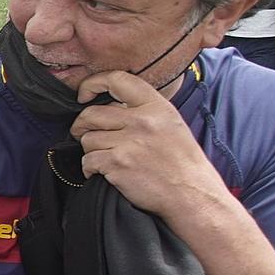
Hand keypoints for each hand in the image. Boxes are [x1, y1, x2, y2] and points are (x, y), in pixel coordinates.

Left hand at [70, 71, 227, 217]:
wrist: (192, 194)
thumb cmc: (182, 163)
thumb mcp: (170, 124)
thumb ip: (143, 111)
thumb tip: (110, 105)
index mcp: (156, 107)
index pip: (117, 79)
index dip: (93, 83)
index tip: (83, 94)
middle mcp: (142, 121)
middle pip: (91, 113)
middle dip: (82, 125)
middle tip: (83, 133)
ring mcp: (128, 142)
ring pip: (87, 139)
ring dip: (91, 150)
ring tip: (107, 158)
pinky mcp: (117, 163)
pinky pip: (88, 160)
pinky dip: (91, 168)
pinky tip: (105, 172)